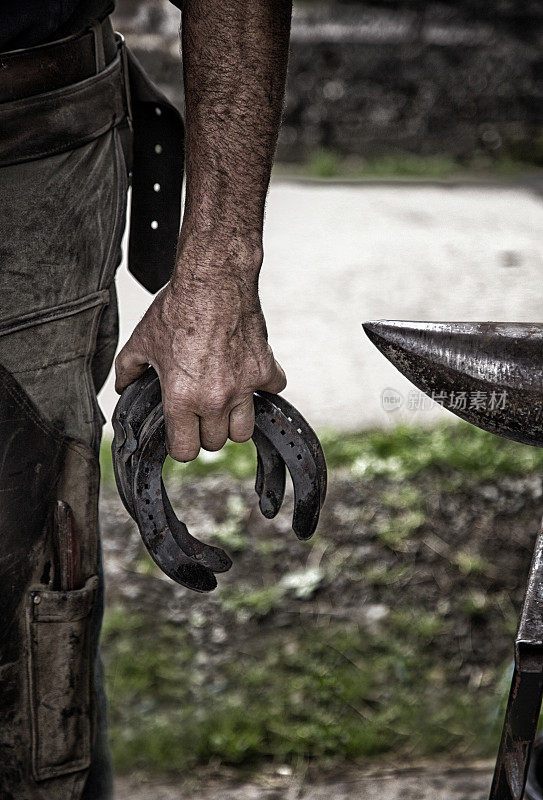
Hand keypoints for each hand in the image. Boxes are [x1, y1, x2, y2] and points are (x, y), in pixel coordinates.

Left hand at [114, 266, 285, 461]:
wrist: (213, 281)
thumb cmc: (176, 310)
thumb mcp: (142, 340)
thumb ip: (128, 370)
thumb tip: (122, 388)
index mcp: (181, 399)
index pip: (186, 451)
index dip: (180, 445)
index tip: (180, 433)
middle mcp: (214, 399)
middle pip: (215, 442)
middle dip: (205, 431)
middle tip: (198, 411)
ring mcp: (244, 386)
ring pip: (245, 431)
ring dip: (234, 420)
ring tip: (224, 401)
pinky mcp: (265, 368)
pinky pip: (273, 391)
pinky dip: (264, 386)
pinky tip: (249, 373)